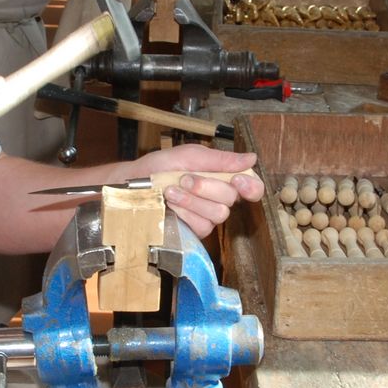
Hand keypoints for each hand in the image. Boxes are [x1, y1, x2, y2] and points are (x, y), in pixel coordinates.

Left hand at [131, 145, 261, 237]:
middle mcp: (220, 199)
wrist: (134, 184)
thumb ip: (220, 159)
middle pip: (232, 198)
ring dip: (193, 200)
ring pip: (219, 213)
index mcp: (223, 178)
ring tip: (171, 190)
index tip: (238, 180)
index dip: (251, 186)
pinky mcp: (196, 231)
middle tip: (185, 178)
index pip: (252, 187)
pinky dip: (185, 213)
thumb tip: (252, 158)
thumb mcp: (189, 155)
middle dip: (207, 186)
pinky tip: (171, 205)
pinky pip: (203, 225)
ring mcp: (208, 217)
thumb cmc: (160, 167)